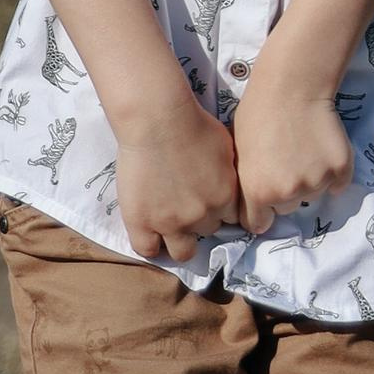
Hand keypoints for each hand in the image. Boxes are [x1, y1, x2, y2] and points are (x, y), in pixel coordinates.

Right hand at [114, 93, 243, 260]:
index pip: (231, 219)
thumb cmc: (193, 123)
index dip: (220, 211)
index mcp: (225, 198)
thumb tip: (229, 180)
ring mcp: (171, 223)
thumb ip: (229, 172)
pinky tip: (150, 234)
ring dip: (179, 239)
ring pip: (183, 251)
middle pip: (208, 231)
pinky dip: (150, 246)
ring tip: (170, 225)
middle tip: (188, 205)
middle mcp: (203, 216)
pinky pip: (147, 250)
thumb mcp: (226, 146)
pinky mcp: (142, 222)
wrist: (157, 121)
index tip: (210, 203)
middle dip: (201, 220)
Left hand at [230, 56, 353, 233]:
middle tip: (284, 161)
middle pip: (286, 208)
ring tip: (303, 150)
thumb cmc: (257, 114)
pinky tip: (322, 149)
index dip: (259, 211)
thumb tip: (251, 205)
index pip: (258, 224)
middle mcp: (287, 195)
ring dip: (308, 180)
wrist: (292, 86)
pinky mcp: (340, 170)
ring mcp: (316, 183)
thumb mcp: (239, 154)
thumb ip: (247, 184)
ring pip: (311, 194)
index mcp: (257, 193)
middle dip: (284, 191)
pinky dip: (332, 171)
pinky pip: (338, 183)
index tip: (263, 199)